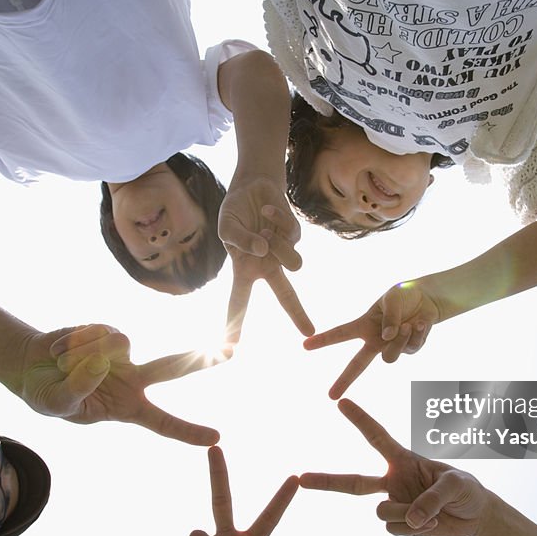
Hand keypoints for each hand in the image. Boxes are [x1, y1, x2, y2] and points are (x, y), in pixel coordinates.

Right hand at [13, 324, 225, 444]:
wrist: (28, 366)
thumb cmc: (46, 394)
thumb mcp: (56, 403)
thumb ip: (76, 390)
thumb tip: (101, 364)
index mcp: (127, 408)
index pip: (162, 422)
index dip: (187, 431)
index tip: (215, 438)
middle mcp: (132, 379)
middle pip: (172, 368)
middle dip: (201, 361)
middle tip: (233, 352)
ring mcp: (122, 354)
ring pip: (120, 345)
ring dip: (85, 352)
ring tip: (60, 362)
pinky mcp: (108, 331)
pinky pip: (99, 332)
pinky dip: (75, 341)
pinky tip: (58, 349)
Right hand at [220, 178, 312, 344]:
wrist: (251, 187)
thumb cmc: (235, 212)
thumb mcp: (227, 227)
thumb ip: (240, 240)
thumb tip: (263, 251)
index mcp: (246, 270)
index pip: (239, 301)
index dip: (235, 323)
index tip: (231, 348)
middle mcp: (267, 265)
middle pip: (286, 295)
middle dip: (298, 313)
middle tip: (309, 333)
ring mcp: (283, 250)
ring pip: (295, 263)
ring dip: (280, 248)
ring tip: (264, 233)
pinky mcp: (295, 234)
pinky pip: (291, 234)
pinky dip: (276, 219)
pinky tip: (266, 211)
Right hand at [300, 398, 488, 535]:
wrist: (475, 516)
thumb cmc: (467, 489)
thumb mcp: (456, 485)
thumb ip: (432, 498)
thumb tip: (410, 519)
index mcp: (404, 460)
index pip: (377, 437)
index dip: (360, 420)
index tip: (340, 402)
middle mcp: (392, 480)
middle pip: (353, 482)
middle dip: (326, 481)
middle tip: (301, 479)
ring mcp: (394, 503)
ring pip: (382, 512)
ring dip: (407, 515)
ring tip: (432, 514)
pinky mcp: (399, 524)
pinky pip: (394, 529)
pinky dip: (414, 530)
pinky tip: (431, 525)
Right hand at [303, 283, 439, 398]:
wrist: (429, 298)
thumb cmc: (404, 295)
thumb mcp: (393, 298)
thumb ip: (388, 317)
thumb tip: (387, 337)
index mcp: (364, 326)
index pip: (340, 334)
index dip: (324, 340)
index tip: (306, 345)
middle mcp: (375, 340)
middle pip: (357, 364)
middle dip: (344, 379)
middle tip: (331, 395)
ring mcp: (392, 347)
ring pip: (390, 357)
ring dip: (399, 341)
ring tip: (407, 324)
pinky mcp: (410, 349)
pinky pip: (411, 349)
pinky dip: (418, 334)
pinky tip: (422, 323)